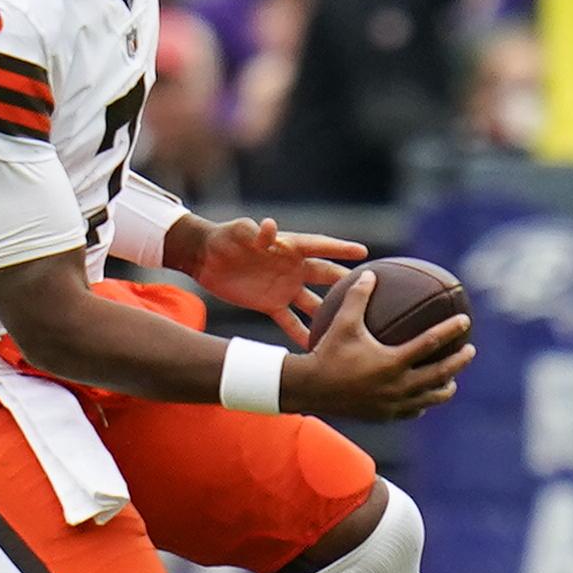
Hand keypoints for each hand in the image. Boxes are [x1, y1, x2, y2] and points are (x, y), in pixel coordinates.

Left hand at [181, 217, 363, 346]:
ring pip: (312, 302)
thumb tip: (269, 225)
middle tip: (367, 294)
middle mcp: (291, 267)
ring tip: (346, 327)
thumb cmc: (223, 237)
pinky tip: (313, 346)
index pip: (319, 246)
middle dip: (344, 284)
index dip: (340, 248)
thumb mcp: (237, 232)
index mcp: (287, 246)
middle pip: (324, 276)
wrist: (205, 258)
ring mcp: (283, 287)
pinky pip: (289, 320)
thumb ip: (253, 231)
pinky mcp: (270, 304)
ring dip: (327, 313)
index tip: (363, 253)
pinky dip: (300, 332)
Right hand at [280, 272, 471, 420]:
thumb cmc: (327, 352)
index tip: (466, 321)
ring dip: (444, 389)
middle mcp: (397, 385)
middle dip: (459, 362)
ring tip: (452, 381)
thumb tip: (371, 272)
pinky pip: (411, 411)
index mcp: (391, 361)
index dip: (450, 330)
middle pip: (439, 375)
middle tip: (470, 351)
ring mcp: (392, 404)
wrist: (310, 389)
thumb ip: (358, 297)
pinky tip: (422, 398)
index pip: (430, 343)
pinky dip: (421, 404)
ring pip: (429, 398)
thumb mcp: (342, 322)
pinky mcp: (384, 416)